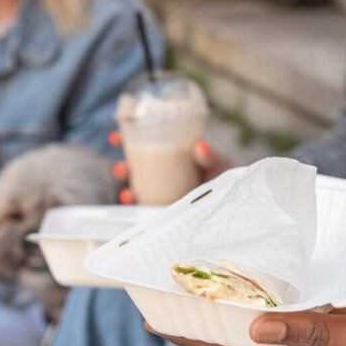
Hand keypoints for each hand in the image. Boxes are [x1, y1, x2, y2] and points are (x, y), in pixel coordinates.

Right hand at [108, 131, 231, 203]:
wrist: (232, 195)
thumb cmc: (222, 173)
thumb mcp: (217, 162)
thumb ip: (209, 156)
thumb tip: (199, 146)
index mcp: (168, 153)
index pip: (142, 144)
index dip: (124, 140)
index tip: (114, 139)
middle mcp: (160, 171)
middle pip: (133, 167)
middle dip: (122, 167)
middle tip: (121, 168)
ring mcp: (160, 190)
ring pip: (136, 188)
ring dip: (127, 191)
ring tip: (128, 192)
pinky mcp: (163, 207)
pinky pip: (145, 207)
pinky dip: (138, 206)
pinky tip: (137, 205)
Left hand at [149, 305, 345, 345]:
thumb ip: (308, 331)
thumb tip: (255, 328)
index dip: (191, 339)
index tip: (156, 324)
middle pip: (235, 343)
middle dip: (198, 328)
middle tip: (167, 305)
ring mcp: (313, 343)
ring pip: (256, 333)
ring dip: (224, 319)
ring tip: (200, 298)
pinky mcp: (329, 331)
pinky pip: (282, 323)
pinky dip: (260, 310)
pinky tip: (260, 294)